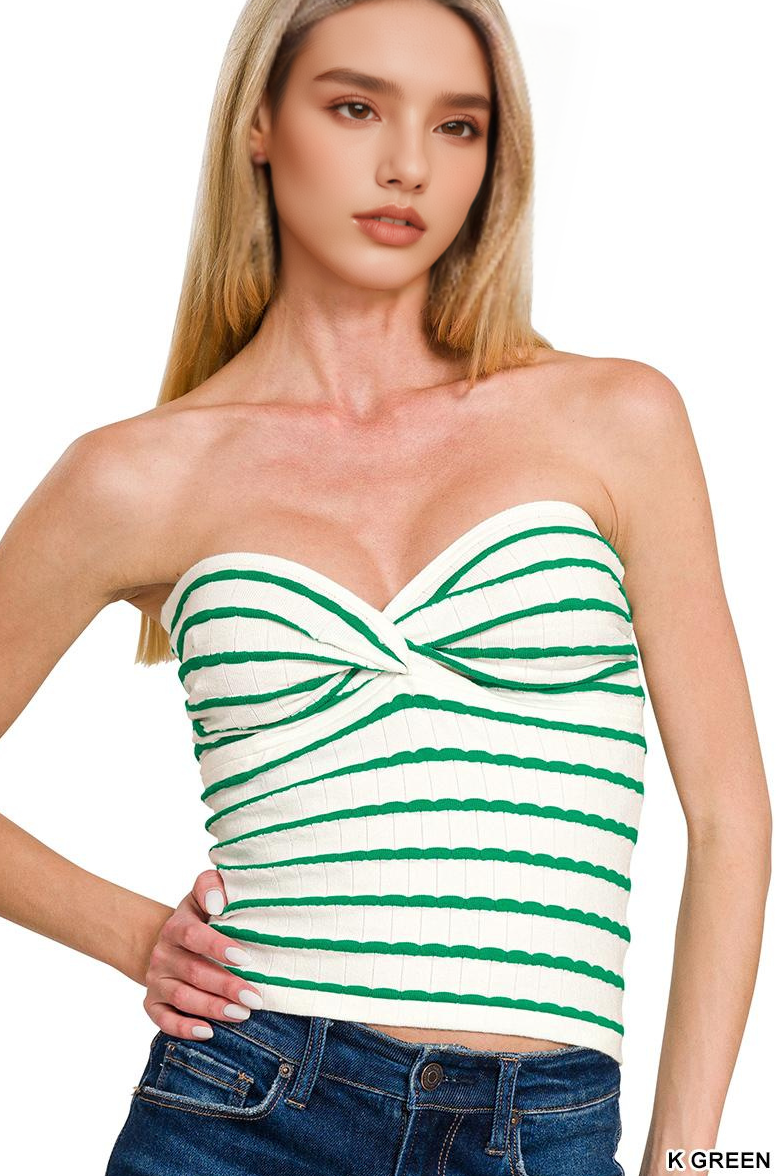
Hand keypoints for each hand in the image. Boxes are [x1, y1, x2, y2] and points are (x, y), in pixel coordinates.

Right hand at [141, 869, 262, 1039]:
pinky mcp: (152, 1002)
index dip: (217, 947)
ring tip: (242, 1014)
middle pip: (193, 972)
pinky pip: (163, 1020)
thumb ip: (211, 887)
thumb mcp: (204, 895)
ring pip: (181, 998)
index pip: (193, 935)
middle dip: (225, 986)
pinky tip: (208, 1032)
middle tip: (254, 997)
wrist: (171, 940)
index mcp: (176, 926)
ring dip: (213, 1008)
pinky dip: (184, 1028)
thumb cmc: (201, 916)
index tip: (245, 958)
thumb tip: (219, 900)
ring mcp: (156, 980)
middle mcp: (163, 954)